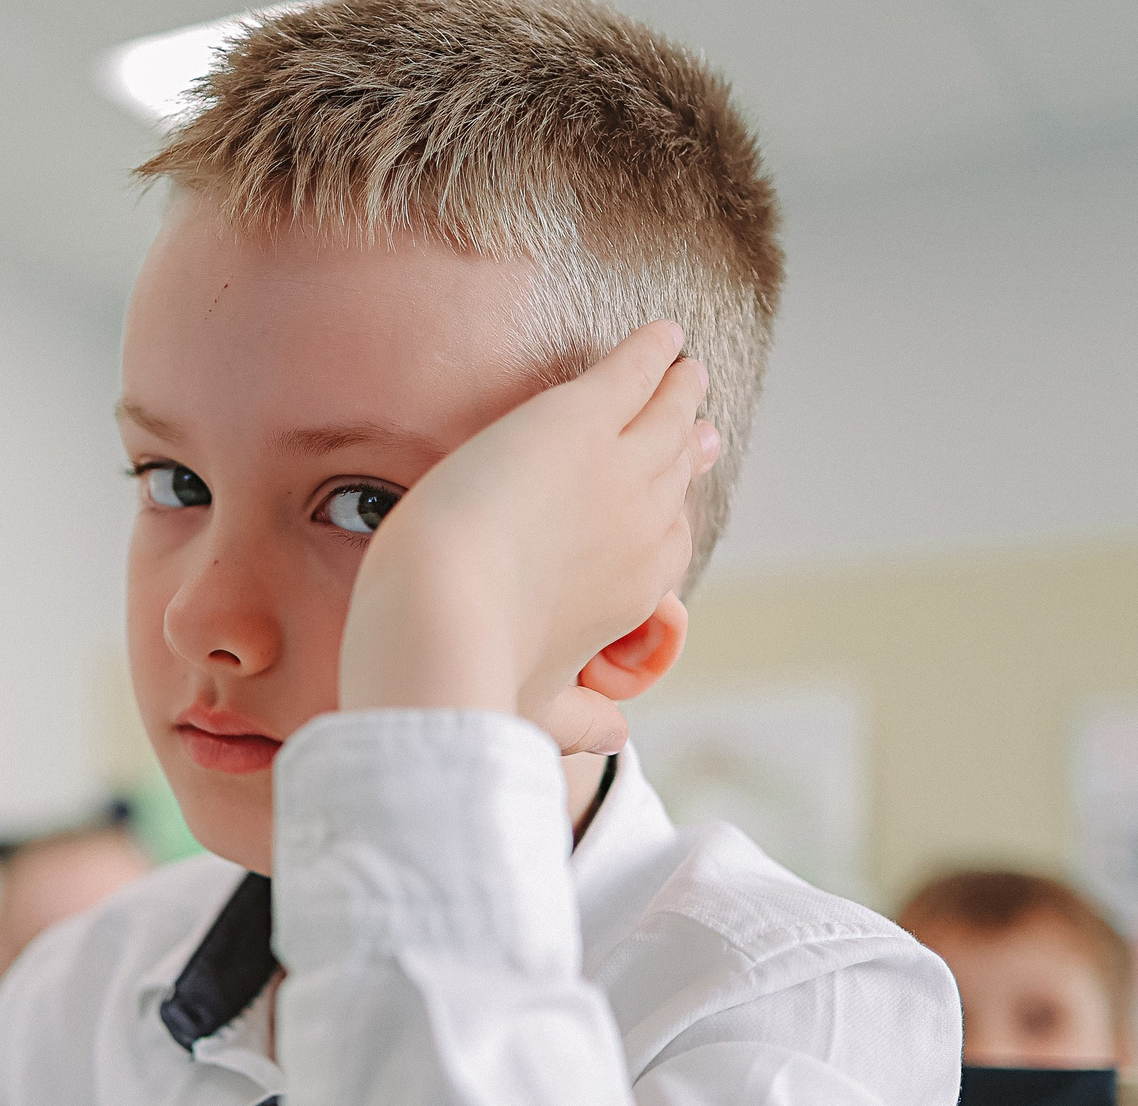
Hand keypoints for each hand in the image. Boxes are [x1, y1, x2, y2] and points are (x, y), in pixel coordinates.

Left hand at [338, 321, 719, 753]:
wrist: (439, 620)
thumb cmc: (473, 677)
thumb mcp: (536, 709)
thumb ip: (579, 721)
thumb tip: (616, 740)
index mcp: (634, 596)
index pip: (667, 544)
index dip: (670, 514)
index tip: (676, 497)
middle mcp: (642, 528)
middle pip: (675, 474)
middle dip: (685, 445)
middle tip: (697, 422)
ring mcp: (618, 467)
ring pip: (666, 416)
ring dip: (677, 389)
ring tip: (683, 366)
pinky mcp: (579, 418)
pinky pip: (634, 372)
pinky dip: (651, 351)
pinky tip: (661, 334)